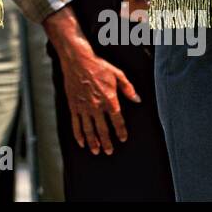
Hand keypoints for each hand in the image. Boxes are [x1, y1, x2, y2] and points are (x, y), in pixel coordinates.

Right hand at [43, 6, 139, 154]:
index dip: (120, 131)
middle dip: (107, 142)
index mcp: (110, 99)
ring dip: (93, 142)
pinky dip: (78, 134)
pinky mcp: (73, 105)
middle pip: (102, 129)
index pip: (117, 120)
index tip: (122, 138)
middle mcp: (97, 106)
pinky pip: (75, 124)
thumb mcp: (118, 74)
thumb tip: (137, 100)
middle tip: (109, 151)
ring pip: (89, 129)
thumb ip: (128, 88)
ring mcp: (84, 107)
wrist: (77, 60)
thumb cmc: (98, 65)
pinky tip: (81, 142)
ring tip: (96, 150)